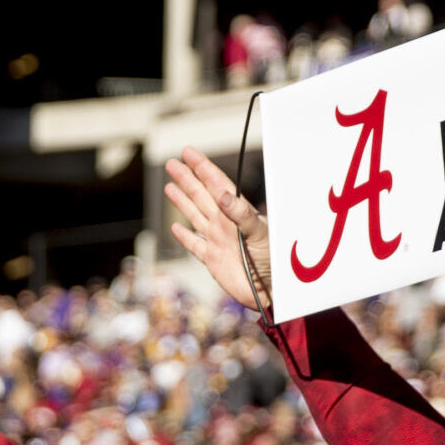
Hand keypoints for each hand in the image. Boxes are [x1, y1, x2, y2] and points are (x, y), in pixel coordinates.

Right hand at [163, 146, 273, 310]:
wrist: (272, 291)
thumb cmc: (274, 260)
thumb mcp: (260, 233)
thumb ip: (241, 214)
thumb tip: (221, 193)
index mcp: (237, 213)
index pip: (216, 184)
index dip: (202, 167)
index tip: (188, 152)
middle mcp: (224, 223)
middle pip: (200, 195)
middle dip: (187, 179)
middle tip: (171, 163)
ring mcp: (217, 241)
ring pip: (194, 215)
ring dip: (182, 201)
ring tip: (169, 186)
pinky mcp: (212, 260)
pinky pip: (194, 244)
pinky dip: (184, 236)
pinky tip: (176, 227)